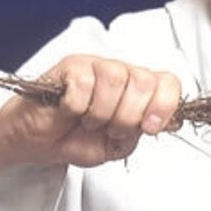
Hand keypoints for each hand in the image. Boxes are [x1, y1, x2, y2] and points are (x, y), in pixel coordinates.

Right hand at [0, 56, 180, 178]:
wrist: (36, 143)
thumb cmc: (75, 139)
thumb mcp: (118, 145)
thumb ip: (143, 130)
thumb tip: (173, 120)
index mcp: (139, 90)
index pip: (168, 82)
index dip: (165, 104)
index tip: (150, 127)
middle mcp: (122, 73)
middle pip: (143, 81)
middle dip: (129, 116)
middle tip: (111, 130)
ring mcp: (97, 66)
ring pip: (115, 80)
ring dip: (102, 113)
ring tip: (89, 122)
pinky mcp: (71, 65)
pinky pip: (84, 83)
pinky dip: (78, 106)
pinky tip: (71, 111)